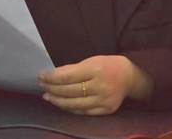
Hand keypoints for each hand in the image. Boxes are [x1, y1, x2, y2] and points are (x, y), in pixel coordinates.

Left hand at [37, 55, 151, 114]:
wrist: (130, 76)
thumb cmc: (107, 65)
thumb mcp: (91, 60)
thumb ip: (73, 69)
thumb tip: (53, 75)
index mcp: (96, 69)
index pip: (68, 76)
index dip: (51, 77)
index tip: (41, 76)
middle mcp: (100, 86)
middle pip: (69, 91)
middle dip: (52, 89)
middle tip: (41, 86)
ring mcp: (104, 100)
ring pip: (74, 105)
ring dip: (58, 101)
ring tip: (48, 96)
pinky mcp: (106, 110)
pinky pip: (83, 112)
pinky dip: (70, 108)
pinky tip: (62, 104)